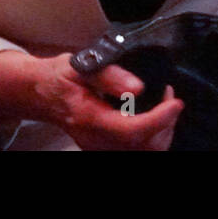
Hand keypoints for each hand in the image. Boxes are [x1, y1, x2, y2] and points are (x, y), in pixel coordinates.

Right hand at [34, 54, 183, 150]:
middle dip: (166, 124)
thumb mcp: (80, 66)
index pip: (132, 130)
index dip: (160, 119)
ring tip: (165, 106)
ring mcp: (101, 149)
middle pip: (145, 147)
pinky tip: (154, 117)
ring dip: (163, 132)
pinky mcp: (105, 150)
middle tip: (170, 97)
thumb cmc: (61, 77)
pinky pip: (138, 151)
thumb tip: (138, 88)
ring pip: (146, 152)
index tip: (175, 101)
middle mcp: (96, 141)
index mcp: (90, 118)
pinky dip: (154, 137)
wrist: (42, 94)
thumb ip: (109, 75)